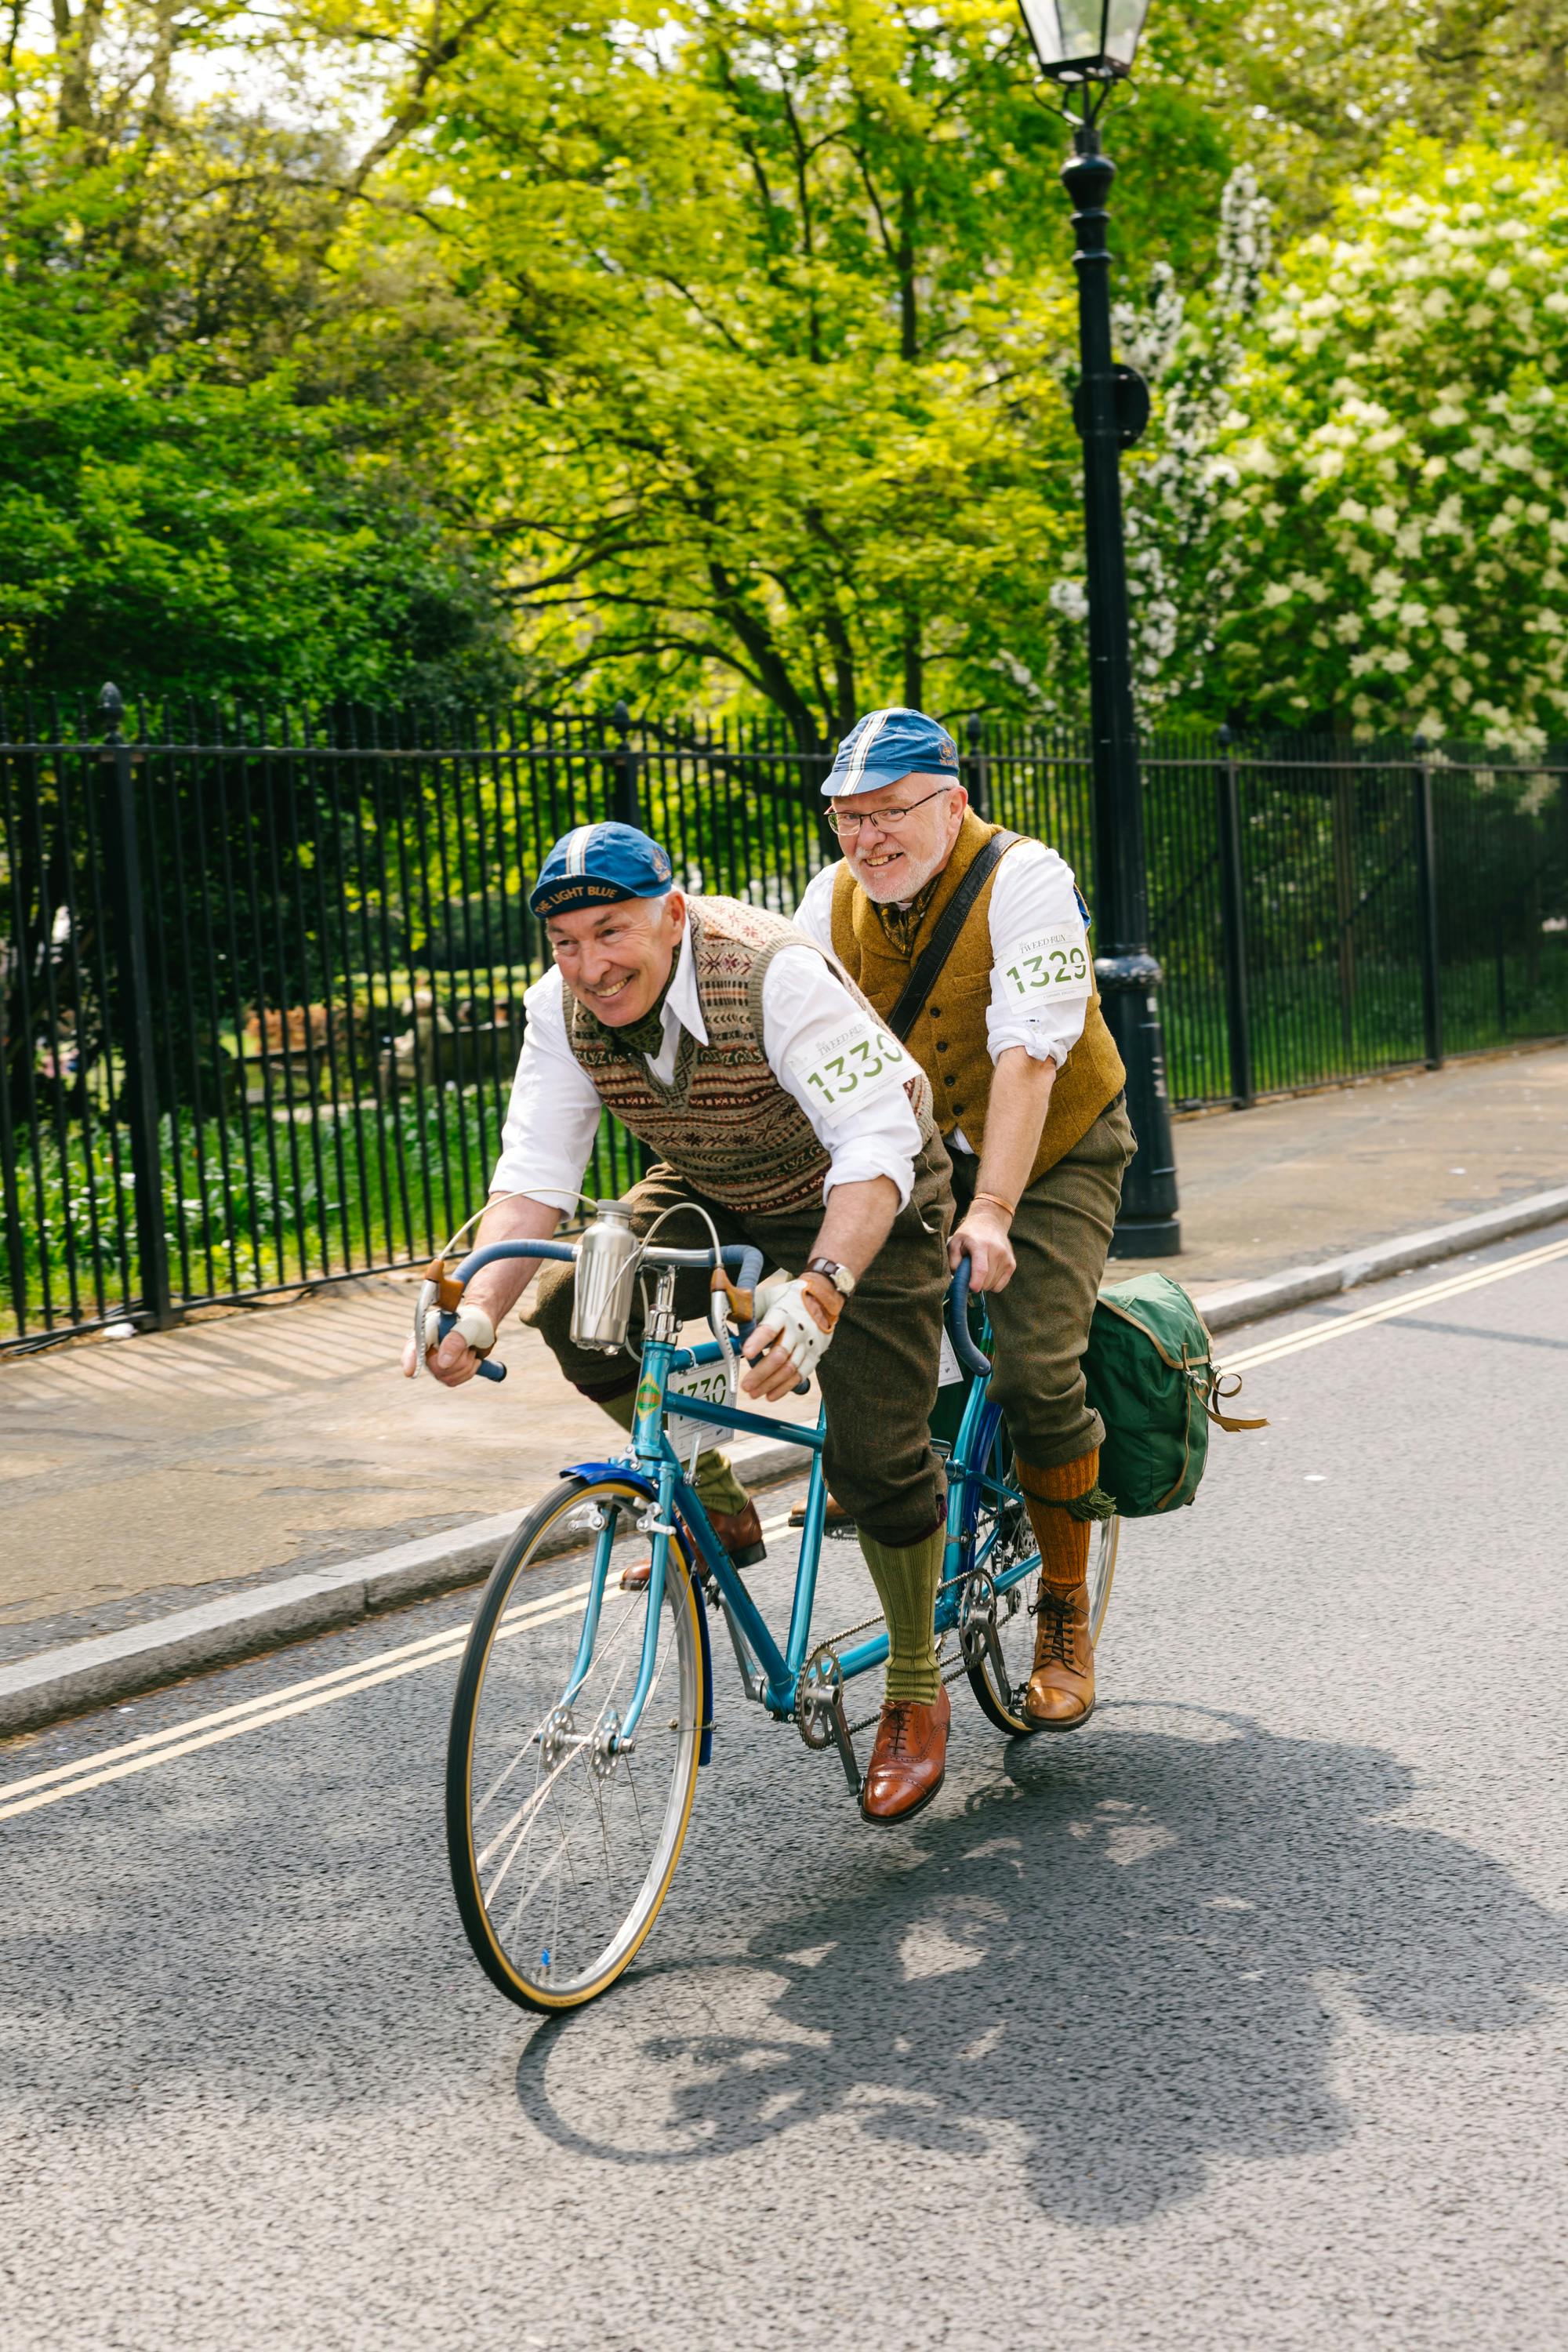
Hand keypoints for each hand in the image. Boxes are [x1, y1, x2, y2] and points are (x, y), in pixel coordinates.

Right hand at [401, 1328, 481, 1385]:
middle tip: (469, 1348)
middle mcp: (426, 1347)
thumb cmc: (475, 1322)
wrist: (483, 1329)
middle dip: (458, 1361)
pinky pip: (452, 1381)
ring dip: (465, 1366)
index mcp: (427, 1330)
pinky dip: (467, 1372)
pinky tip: (472, 1359)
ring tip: (470, 1350)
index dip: (410, 1359)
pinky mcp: (442, 1372)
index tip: (409, 1372)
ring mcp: (433, 1361)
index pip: (413, 1346)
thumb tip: (443, 1364)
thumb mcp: (470, 1326)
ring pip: (445, 1377)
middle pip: (435, 1367)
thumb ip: (456, 1340)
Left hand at [740, 1276, 836, 1402]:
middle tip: (745, 1385)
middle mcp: (798, 1329)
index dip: (758, 1341)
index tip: (745, 1352)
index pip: (770, 1328)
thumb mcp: (766, 1298)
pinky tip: (771, 1395)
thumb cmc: (786, 1299)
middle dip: (761, 1372)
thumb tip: (723, 1321)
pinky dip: (785, 1387)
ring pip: (790, 1368)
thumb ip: (747, 1311)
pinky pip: (801, 1375)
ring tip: (753, 1393)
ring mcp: (808, 1344)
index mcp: (783, 1312)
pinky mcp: (815, 1354)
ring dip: (770, 1383)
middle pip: (780, 1355)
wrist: (821, 1298)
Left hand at [949, 1202, 1015, 1293]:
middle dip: (974, 1283)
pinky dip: (991, 1283)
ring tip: (979, 1268)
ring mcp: (1007, 1258)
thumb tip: (957, 1277)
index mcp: (981, 1245)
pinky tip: (987, 1272)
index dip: (976, 1282)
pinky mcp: (1012, 1265)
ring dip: (983, 1283)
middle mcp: (997, 1251)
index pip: (981, 1269)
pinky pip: (999, 1286)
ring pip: (992, 1286)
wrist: (990, 1222)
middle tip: (968, 1272)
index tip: (972, 1288)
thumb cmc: (969, 1234)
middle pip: (986, 1281)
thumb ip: (953, 1260)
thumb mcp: (955, 1242)